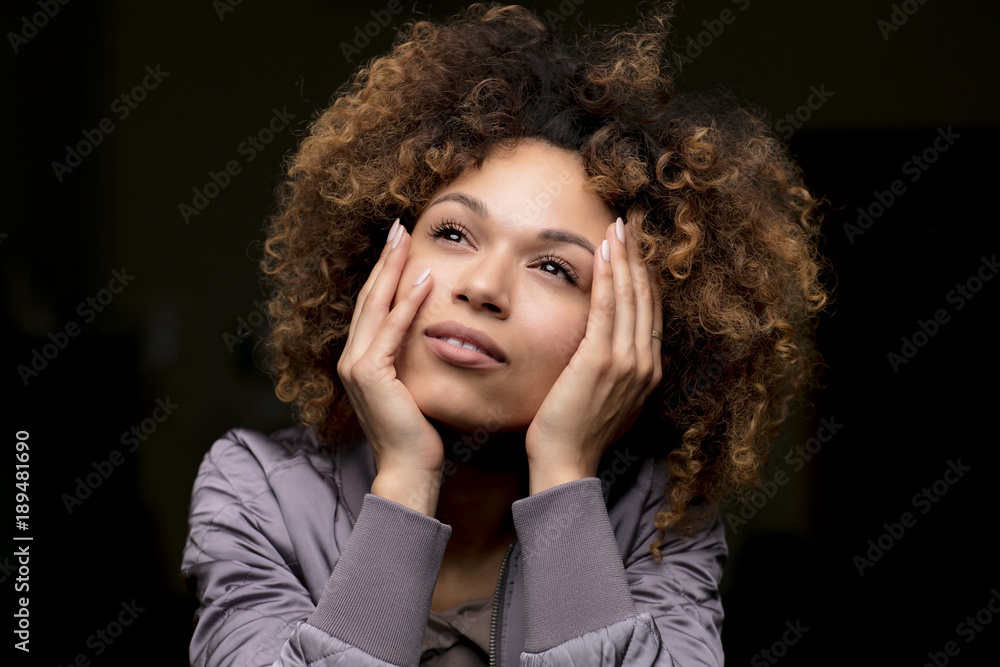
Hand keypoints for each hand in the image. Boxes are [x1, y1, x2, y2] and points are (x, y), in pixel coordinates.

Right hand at [336, 219, 441, 513]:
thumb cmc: (421, 434)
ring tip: (406, 238)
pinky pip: (391, 330)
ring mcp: (357, 366)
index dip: (386, 272)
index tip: (401, 242)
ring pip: (376, 306)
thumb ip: (417, 360)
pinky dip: (407, 303)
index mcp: (362, 360)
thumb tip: (442, 334)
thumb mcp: (417, 387)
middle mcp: (352, 358)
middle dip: (386, 259)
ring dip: (393, 269)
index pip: (375, 305)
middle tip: (400, 226)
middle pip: (370, 297)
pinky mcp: (370, 374)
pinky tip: (423, 279)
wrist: (410, 471)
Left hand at [524, 217, 662, 493]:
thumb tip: (601, 348)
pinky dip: (608, 277)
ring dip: (624, 258)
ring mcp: (627, 362)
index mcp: (648, 371)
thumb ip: (610, 370)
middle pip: (645, 298)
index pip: (650, 313)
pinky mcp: (602, 361)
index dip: (643, 278)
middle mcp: (645, 363)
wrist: (565, 462)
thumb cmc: (575, 432)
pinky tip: (603, 253)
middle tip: (628, 225)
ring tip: (617, 228)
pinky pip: (608, 309)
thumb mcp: (604, 398)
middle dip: (637, 258)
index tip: (634, 249)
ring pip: (629, 298)